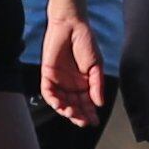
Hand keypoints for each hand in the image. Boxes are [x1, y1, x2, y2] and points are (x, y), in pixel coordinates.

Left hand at [41, 9, 106, 126]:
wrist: (71, 26)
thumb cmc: (86, 43)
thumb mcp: (96, 65)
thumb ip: (97, 84)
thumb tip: (100, 103)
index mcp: (85, 83)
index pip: (87, 102)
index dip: (90, 113)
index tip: (94, 122)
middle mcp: (72, 84)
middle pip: (74, 105)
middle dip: (79, 115)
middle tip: (83, 121)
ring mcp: (59, 81)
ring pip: (61, 102)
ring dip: (66, 110)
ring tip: (72, 114)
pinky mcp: (48, 75)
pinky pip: (48, 92)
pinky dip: (53, 100)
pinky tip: (60, 105)